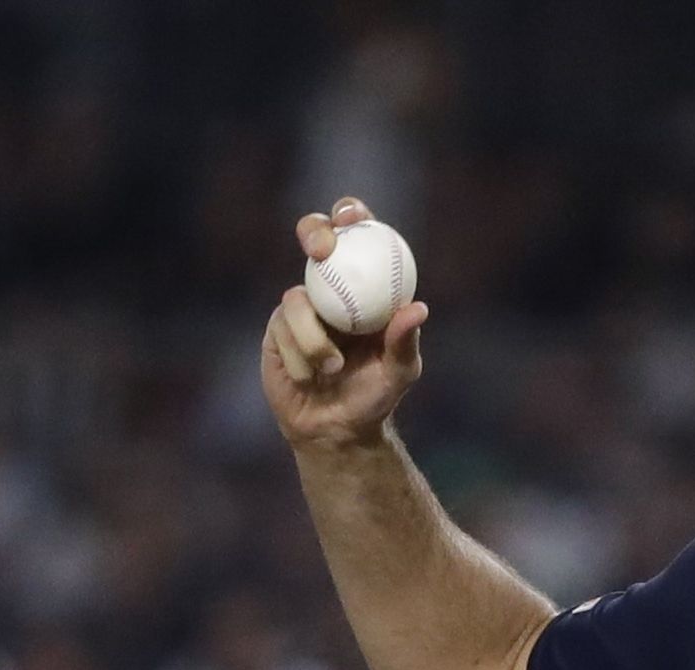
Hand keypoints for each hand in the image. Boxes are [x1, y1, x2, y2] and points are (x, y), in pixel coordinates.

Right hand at [262, 198, 428, 455]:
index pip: (357, 236)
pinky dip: (300, 358)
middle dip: (314, 231)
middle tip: (320, 250)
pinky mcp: (277, 329)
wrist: (337, 429)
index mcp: (363, 285)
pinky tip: (309, 379)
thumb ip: (404, 341)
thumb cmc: (374, 397)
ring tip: (333, 368)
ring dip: (314, 338)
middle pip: (314, 237)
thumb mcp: (399, 372)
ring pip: (296, 299)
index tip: (352, 216)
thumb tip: (417, 309)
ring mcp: (300, 307)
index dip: (351, 215)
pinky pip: (282, 331)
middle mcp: (330, 287)